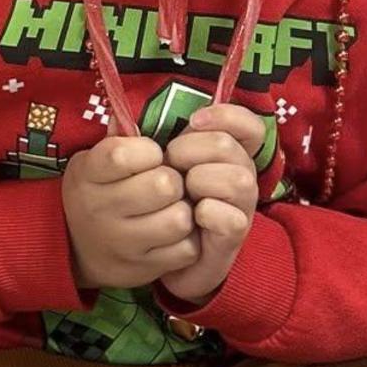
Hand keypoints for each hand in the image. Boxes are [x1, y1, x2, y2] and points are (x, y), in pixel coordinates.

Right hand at [63, 136, 200, 289]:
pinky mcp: (144, 268)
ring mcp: (122, 242)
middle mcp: (99, 209)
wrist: (76, 249)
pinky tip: (174, 232)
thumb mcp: (92, 162)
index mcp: (87, 175)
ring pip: (179, 218)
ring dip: (183, 210)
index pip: (125, 153)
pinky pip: (186, 249)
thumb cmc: (96, 192)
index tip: (149, 156)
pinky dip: (188, 239)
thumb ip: (116, 139)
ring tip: (172, 207)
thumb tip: (130, 112)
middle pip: (163, 185)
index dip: (149, 150)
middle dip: (173, 180)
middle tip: (166, 184)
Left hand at [159, 104, 266, 303]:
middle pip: (229, 146)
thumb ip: (139, 139)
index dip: (227, 116)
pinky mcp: (232, 238)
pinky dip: (208, 213)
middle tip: (171, 163)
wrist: (151, 250)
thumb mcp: (145, 164)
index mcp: (225, 152)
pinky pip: (231, 219)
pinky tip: (192, 214)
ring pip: (238, 180)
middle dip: (191, 149)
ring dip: (200, 180)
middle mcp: (240, 175)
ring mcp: (240, 207)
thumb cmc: (151, 198)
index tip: (193, 120)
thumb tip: (118, 118)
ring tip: (180, 190)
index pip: (249, 126)